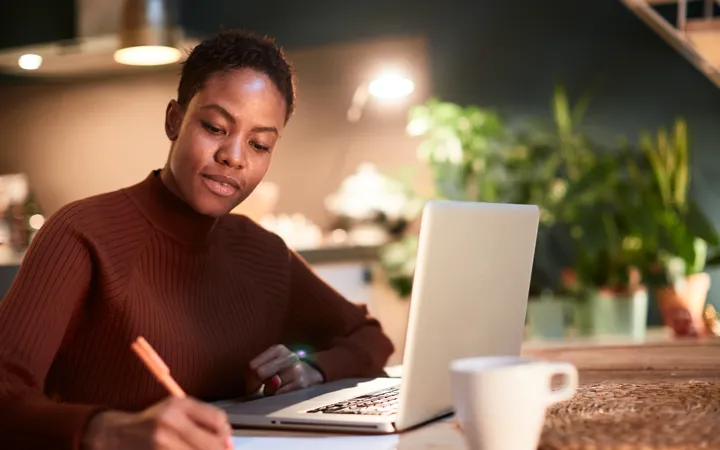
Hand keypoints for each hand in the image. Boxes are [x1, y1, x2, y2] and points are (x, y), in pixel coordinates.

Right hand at [82, 396, 231, 449]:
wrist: (115, 435)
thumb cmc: (150, 423)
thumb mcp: (175, 410)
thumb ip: (203, 420)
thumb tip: (229, 442)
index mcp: (177, 405)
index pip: (218, 419)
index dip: (225, 434)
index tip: (224, 441)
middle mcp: (169, 422)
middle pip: (213, 443)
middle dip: (219, 449)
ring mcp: (161, 443)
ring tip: (196, 448)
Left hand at [247, 345, 323, 395]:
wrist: (314, 373)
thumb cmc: (288, 370)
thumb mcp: (274, 363)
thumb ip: (259, 371)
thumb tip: (251, 389)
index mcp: (278, 349)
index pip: (253, 365)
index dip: (248, 379)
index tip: (251, 387)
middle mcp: (287, 356)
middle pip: (259, 373)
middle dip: (255, 386)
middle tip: (257, 392)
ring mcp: (295, 369)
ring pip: (269, 387)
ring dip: (269, 393)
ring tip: (276, 389)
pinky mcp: (301, 383)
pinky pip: (279, 395)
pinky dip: (278, 397)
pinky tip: (284, 393)